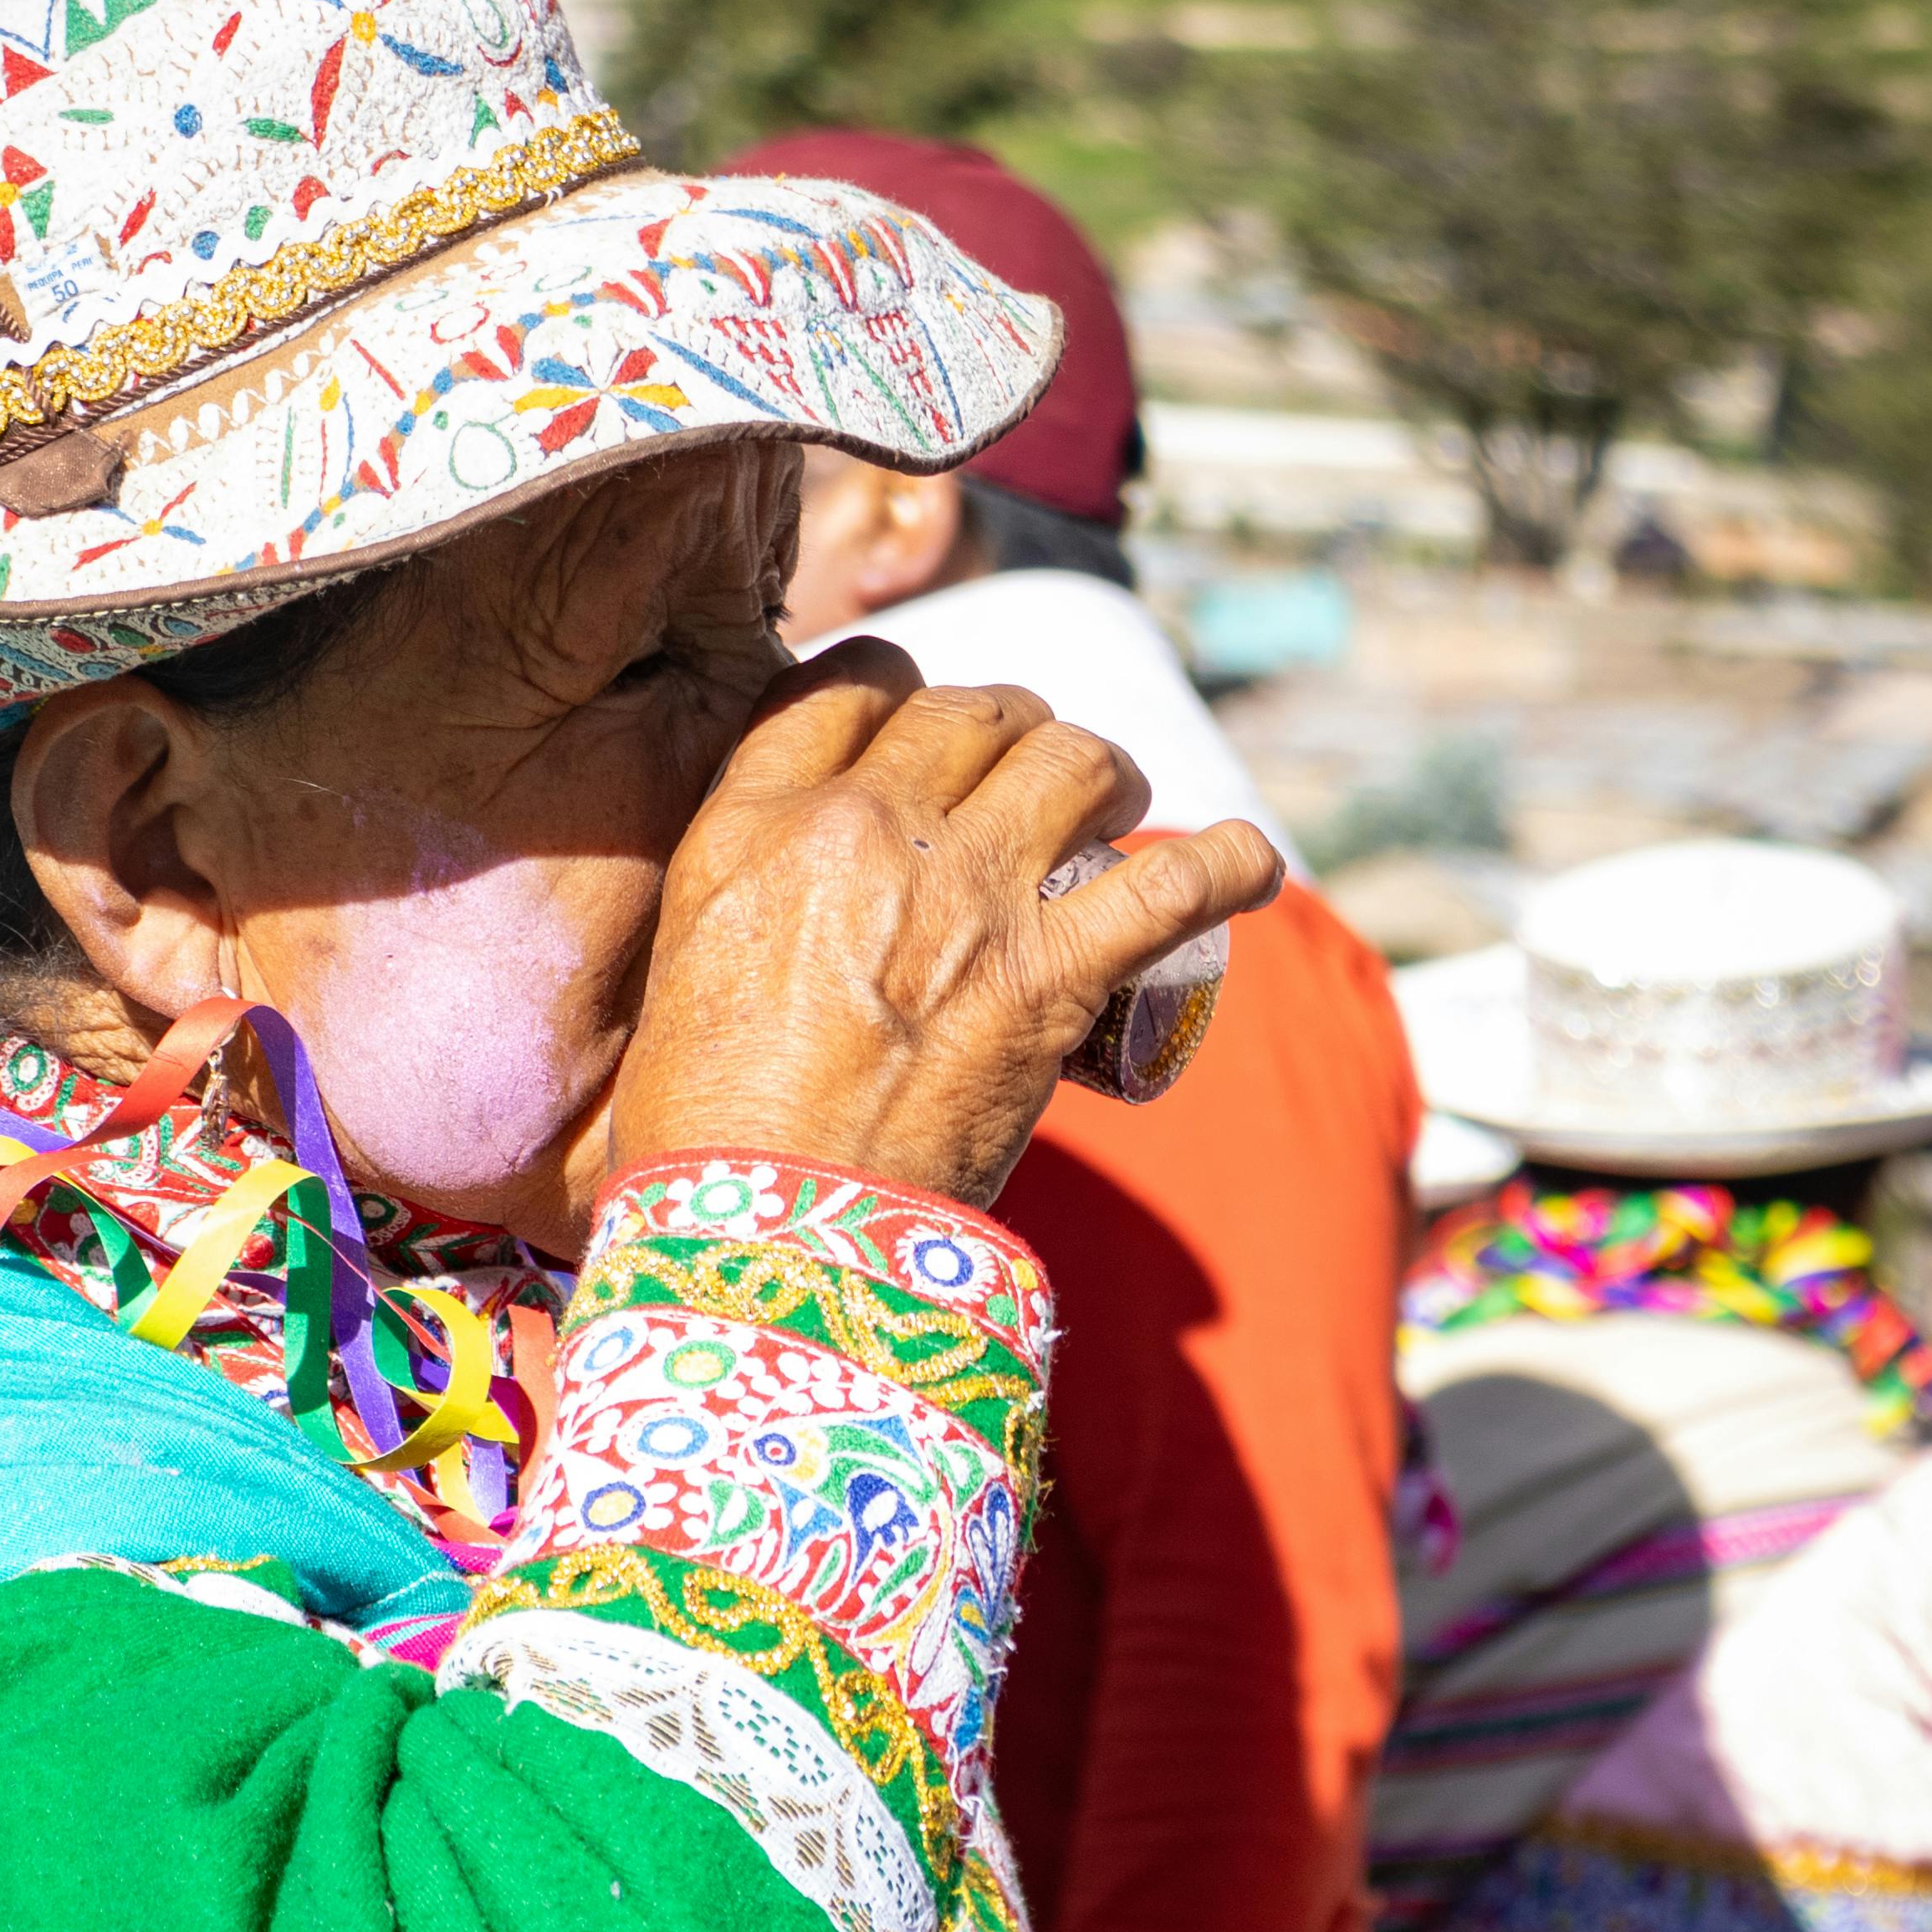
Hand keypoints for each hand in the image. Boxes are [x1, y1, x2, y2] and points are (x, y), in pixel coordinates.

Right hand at [603, 643, 1285, 1214]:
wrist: (769, 1246)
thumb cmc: (702, 1146)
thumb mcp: (679, 981)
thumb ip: (726, 913)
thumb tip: (768, 927)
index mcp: (755, 824)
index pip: (847, 685)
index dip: (902, 695)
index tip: (925, 734)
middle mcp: (866, 829)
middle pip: (968, 711)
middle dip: (1010, 729)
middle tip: (1034, 779)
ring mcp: (971, 894)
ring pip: (1070, 759)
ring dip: (1106, 771)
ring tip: (1121, 805)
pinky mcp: (1055, 974)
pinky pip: (1173, 882)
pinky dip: (1228, 866)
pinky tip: (1252, 866)